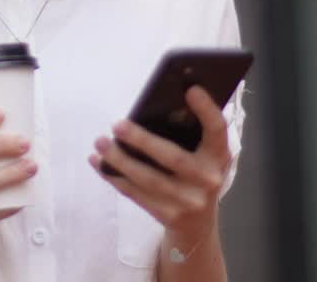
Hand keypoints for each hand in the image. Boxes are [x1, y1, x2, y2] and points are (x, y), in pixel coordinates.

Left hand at [89, 86, 230, 249]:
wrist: (198, 225)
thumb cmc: (195, 175)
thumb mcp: (202, 156)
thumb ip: (188, 134)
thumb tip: (153, 107)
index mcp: (218, 157)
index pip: (217, 130)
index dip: (207, 110)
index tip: (191, 89)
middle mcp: (207, 179)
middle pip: (172, 157)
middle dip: (142, 141)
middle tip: (117, 125)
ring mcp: (187, 201)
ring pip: (148, 179)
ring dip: (119, 160)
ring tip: (100, 142)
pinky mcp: (167, 216)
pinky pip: (135, 193)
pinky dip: (113, 176)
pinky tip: (97, 162)